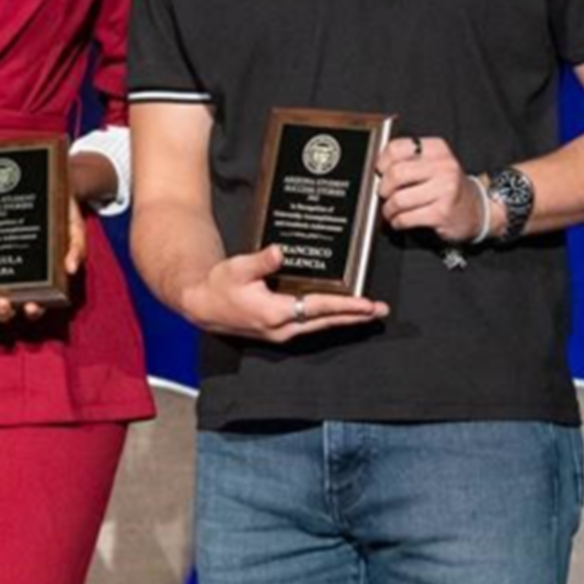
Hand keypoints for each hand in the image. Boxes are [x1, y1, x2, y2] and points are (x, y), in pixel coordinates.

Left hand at [0, 196, 88, 326]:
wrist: (53, 186)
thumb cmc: (62, 215)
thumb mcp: (73, 230)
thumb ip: (74, 249)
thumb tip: (69, 268)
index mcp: (38, 277)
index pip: (34, 301)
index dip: (31, 310)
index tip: (30, 306)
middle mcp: (14, 277)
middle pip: (6, 304)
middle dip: (1, 310)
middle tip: (1, 303)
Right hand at [182, 246, 387, 344]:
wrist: (203, 305)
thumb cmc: (219, 286)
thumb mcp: (238, 268)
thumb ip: (261, 261)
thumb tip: (279, 252)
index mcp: (275, 313)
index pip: (318, 308)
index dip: (345, 306)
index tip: (366, 304)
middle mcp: (282, 327)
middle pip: (327, 322)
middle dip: (355, 317)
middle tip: (380, 311)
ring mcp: (282, 331)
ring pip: (322, 326)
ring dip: (346, 319)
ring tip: (368, 313)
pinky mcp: (280, 329)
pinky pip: (312, 325)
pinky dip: (330, 318)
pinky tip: (340, 313)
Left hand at [378, 137, 488, 244]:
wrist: (477, 209)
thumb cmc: (447, 186)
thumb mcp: (433, 164)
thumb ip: (408, 161)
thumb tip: (377, 171)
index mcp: (437, 149)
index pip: (397, 148)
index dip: (382, 162)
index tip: (380, 171)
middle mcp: (443, 166)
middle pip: (395, 173)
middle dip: (383, 188)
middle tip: (384, 193)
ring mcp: (444, 190)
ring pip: (398, 199)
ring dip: (388, 209)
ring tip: (390, 210)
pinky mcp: (441, 213)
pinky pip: (406, 218)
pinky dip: (397, 221)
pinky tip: (400, 220)